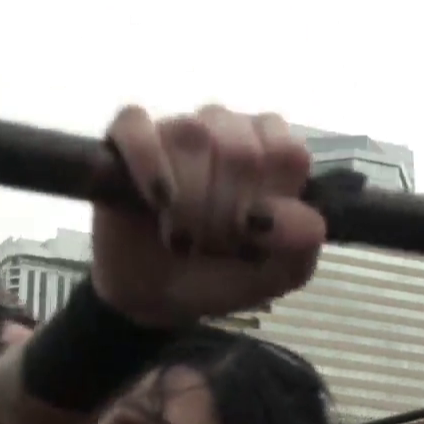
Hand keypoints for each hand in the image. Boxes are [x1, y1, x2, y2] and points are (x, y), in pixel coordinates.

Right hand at [90, 105, 323, 327]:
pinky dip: (146, 162)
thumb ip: (298, 243)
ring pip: (191, 135)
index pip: (285, 151)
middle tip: (208, 246)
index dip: (264, 201)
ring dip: (186, 199)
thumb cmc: (216, 274)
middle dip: (222, 212)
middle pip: (239, 148)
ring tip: (177, 238)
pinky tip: (154, 199)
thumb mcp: (274, 273)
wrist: (151, 296)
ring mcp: (175, 128)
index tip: (249, 237)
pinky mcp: (125, 137)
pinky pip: (136, 127)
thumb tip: (287, 215)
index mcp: (270, 150)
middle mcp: (226, 129)